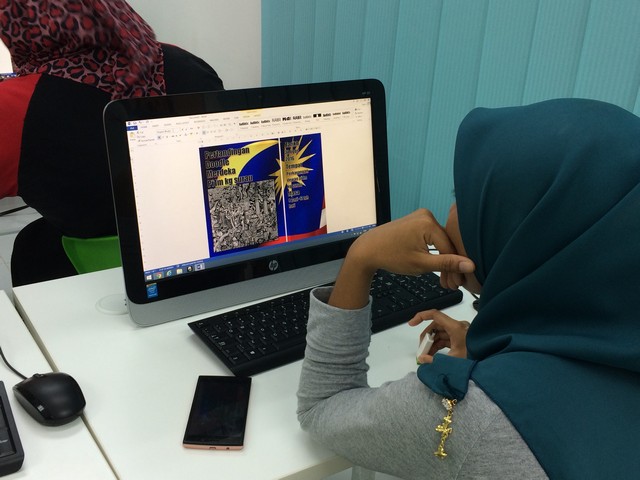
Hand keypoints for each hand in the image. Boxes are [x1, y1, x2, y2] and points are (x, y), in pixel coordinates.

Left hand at [349, 208, 473, 277]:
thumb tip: (470, 265)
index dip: (456, 268)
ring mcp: (422, 216)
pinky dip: (434, 252)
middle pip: (447, 244)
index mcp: (428, 222)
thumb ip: (446, 264)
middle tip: (452, 285)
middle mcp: (427, 215)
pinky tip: (438, 267)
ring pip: (440, 242)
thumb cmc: (390, 256)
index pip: (450, 248)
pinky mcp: (417, 221)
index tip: (458, 284)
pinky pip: (432, 238)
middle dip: (449, 266)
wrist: (368, 249)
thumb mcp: (421, 264)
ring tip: (445, 281)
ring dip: (443, 260)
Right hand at [408, 309, 469, 362]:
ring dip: (432, 343)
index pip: (435, 315)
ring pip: (440, 334)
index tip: (411, 324)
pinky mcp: (462, 339)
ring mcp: (460, 332)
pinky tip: (434, 356)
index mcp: (456, 327)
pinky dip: (439, 346)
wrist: (492, 365)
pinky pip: (446, 339)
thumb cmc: (475, 358)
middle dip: (426, 338)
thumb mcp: (453, 360)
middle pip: (436, 326)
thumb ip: (433, 360)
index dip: (420, 316)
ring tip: (426, 356)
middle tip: (421, 351)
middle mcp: (458, 326)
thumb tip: (421, 359)